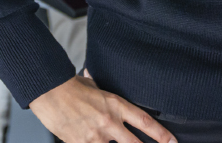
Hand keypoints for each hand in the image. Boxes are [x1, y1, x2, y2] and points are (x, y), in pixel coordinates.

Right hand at [29, 76, 175, 142]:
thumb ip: (108, 96)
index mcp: (117, 105)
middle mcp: (109, 122)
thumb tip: (109, 85)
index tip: (172, 142)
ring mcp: (95, 136)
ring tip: (116, 142)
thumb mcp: (97, 87)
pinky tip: (96, 142)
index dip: (162, 135)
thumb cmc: (71, 87)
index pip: (145, 122)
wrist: (49, 91)